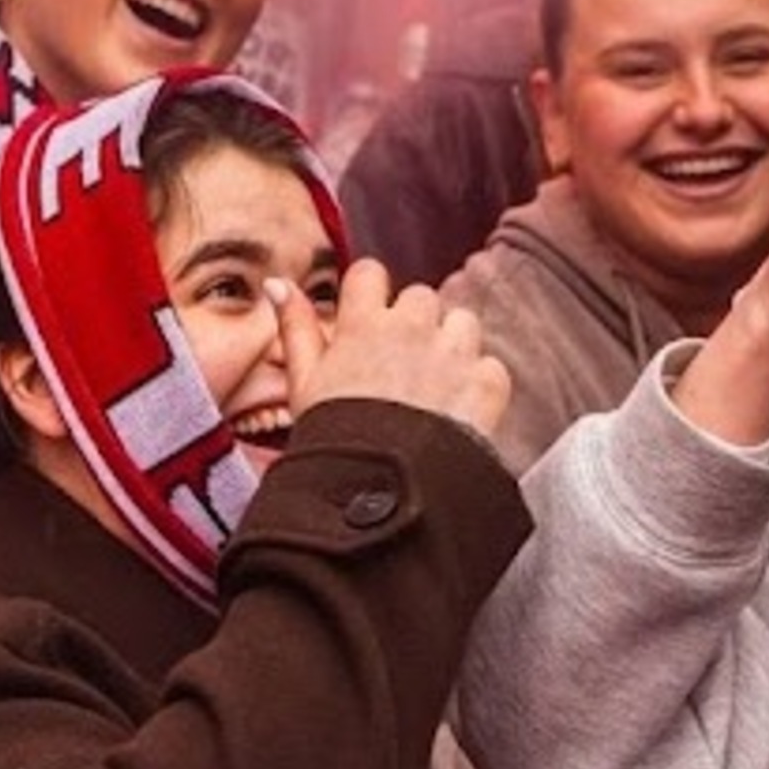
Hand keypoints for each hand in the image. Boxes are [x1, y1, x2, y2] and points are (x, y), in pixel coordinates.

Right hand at [277, 260, 511, 441]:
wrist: (381, 495)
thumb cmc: (335, 442)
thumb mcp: (303, 383)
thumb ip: (295, 327)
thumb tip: (277, 284)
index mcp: (363, 324)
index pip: (370, 274)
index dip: (369, 296)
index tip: (367, 322)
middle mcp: (412, 328)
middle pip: (420, 298)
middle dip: (413, 325)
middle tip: (399, 368)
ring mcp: (453, 353)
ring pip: (462, 323)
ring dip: (451, 346)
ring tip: (432, 388)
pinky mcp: (486, 383)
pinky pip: (490, 365)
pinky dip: (478, 385)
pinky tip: (456, 411)